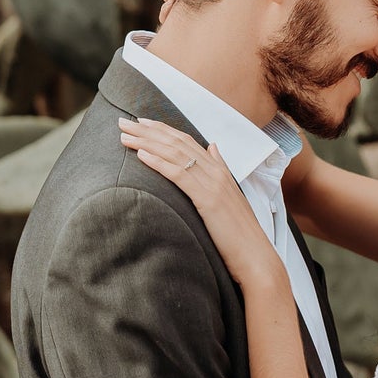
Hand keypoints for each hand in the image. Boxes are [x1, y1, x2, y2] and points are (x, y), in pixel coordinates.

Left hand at [118, 118, 278, 287]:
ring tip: (125, 136)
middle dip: (147, 131)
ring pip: (174, 154)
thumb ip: (220, 169)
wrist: (255, 254)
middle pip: (176, 142)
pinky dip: (158, 162)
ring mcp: (213, 184)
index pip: (186, 141)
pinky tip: (141, 155)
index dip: (162, 130)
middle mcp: (216, 171)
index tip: (141, 123)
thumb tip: (213, 147)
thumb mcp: (229, 196)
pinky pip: (179, 174)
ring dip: (146, 142)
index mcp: (219, 170)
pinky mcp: (208, 199)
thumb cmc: (240, 233)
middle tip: (123, 123)